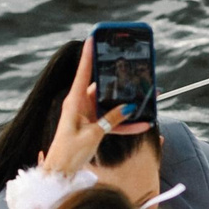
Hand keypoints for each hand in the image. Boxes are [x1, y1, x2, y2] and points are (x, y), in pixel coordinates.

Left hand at [42, 38, 138, 178]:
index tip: (94, 37)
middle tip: (133, 68)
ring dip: (128, 103)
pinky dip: (126, 124)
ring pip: (111, 104)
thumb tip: (128, 108)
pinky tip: (144, 124)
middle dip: (118, 79)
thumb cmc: (69, 152)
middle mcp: (81, 104)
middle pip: (102, 86)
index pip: (83, 72)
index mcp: (74, 101)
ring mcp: (88, 114)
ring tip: (147, 96)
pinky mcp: (94, 126)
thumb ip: (111, 120)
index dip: (89, 54)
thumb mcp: (92, 135)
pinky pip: (113, 121)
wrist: (61, 172)